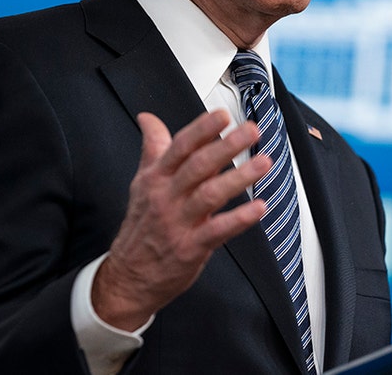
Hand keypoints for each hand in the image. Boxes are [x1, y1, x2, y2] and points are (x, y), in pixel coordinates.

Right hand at [92, 110, 270, 330]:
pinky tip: (259, 207)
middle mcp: (166, 196)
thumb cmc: (141, 225)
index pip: (180, 147)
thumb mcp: (142, 183)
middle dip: (226, 146)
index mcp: (156, 178)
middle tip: (251, 131)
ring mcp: (178, 222)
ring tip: (264, 163)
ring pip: (210, 195)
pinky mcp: (190, 248)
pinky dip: (239, 219)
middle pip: (198, 166)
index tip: (222, 115)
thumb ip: (152, 148)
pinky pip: (217, 231)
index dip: (201, 129)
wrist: (128, 276)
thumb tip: (148, 118)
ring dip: (239, 178)